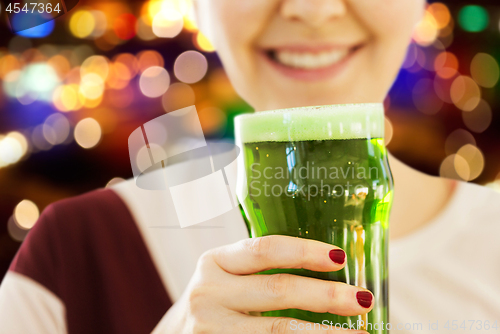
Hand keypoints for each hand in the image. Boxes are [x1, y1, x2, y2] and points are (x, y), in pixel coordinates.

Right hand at [153, 235, 371, 333]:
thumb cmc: (213, 301)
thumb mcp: (225, 276)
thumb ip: (257, 270)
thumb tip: (329, 266)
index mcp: (215, 262)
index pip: (264, 249)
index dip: (304, 251)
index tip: (339, 258)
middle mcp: (209, 293)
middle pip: (278, 290)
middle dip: (326, 296)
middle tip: (362, 299)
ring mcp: (212, 328)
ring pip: (280, 330)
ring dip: (324, 333)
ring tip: (358, 333)